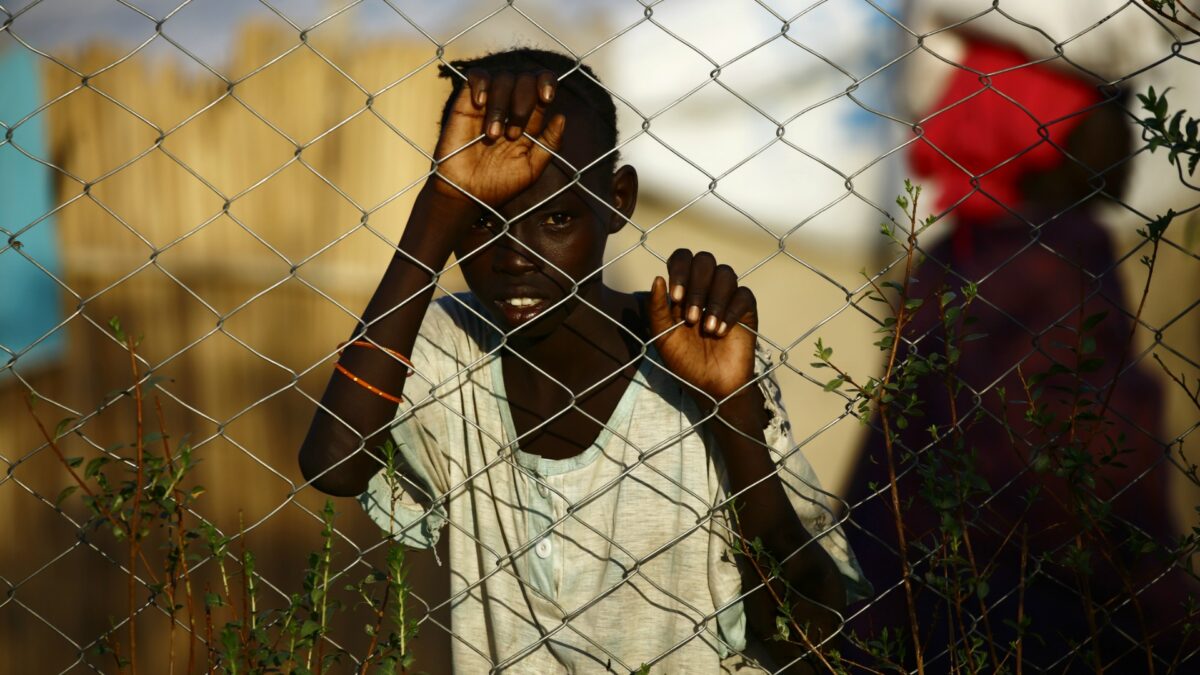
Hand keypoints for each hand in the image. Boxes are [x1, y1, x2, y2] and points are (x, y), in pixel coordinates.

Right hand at [432, 69, 566, 206]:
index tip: (546, 98)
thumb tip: (561, 116)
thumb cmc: (499, 184)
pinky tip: (480, 104)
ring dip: (501, 105)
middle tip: (513, 134)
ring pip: (503, 78)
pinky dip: (481, 84)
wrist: (466, 193)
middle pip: (525, 78)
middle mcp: (512, 106)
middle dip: (524, 102)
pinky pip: (476, 76)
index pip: (543, 84)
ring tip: (493, 135)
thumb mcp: (531, 169)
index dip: (547, 82)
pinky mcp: (466, 102)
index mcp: (531, 118)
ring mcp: (489, 102)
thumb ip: (549, 144)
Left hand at [647, 249, 758, 404]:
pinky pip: (743, 294)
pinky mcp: (746, 310)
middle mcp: (705, 287)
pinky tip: (721, 332)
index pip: (682, 258)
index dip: (680, 270)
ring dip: (714, 301)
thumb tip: (657, 277)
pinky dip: (730, 312)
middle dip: (696, 286)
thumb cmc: (684, 362)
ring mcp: (727, 297)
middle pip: (705, 259)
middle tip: (690, 318)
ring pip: (726, 273)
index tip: (675, 298)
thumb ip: (656, 309)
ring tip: (707, 330)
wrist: (711, 387)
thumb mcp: (663, 338)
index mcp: (683, 289)